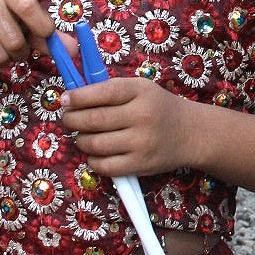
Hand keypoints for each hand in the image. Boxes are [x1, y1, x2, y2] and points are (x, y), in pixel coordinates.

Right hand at [0, 0, 63, 65]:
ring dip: (19, 54)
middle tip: (35, 36)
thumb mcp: (25, 22)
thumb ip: (49, 36)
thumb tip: (73, 51)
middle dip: (40, 33)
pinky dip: (3, 60)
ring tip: (12, 46)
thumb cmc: (1, 18)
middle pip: (29, 12)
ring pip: (15, 43)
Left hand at [60, 75, 193, 179]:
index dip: (77, 97)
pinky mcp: (140, 165)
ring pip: (94, 144)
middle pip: (93, 120)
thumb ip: (110, 90)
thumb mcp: (140, 89)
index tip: (64, 99)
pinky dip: (92, 160)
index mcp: (140, 91)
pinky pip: (104, 166)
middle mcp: (141, 116)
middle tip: (68, 119)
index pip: (102, 92)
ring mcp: (141, 143)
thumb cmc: (158, 107)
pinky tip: (96, 152)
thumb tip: (72, 97)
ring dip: (80, 140)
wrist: (191, 133)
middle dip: (72, 120)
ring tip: (82, 136)